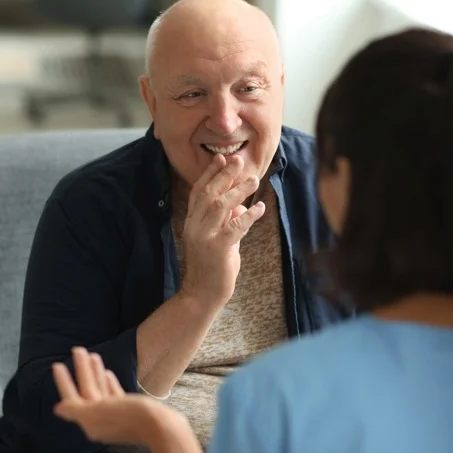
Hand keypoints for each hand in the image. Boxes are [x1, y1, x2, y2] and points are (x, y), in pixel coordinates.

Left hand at [53, 347, 161, 445]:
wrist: (163, 427)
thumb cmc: (131, 416)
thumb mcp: (100, 412)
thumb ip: (78, 409)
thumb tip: (57, 408)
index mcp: (90, 423)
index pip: (72, 398)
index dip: (64, 382)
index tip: (57, 364)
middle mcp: (100, 421)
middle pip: (87, 392)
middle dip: (82, 371)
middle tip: (78, 350)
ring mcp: (115, 417)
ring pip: (100, 391)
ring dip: (94, 373)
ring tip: (92, 355)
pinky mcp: (129, 413)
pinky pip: (113, 396)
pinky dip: (108, 384)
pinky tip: (106, 372)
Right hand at [180, 154, 265, 303]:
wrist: (202, 294)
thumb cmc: (212, 266)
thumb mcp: (219, 239)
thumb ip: (226, 221)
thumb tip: (240, 205)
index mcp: (192, 221)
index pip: (198, 191)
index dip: (209, 173)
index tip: (221, 158)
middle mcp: (194, 226)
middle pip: (208, 193)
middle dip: (224, 175)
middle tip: (239, 161)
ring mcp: (204, 237)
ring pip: (220, 206)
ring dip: (238, 191)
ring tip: (254, 180)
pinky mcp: (217, 249)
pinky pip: (234, 227)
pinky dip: (248, 216)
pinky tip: (260, 207)